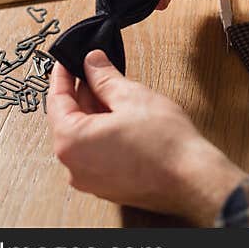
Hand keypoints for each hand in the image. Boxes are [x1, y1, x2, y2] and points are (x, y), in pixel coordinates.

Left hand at [47, 50, 247, 224]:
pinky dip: (104, 132)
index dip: (63, 75)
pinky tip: (122, 117)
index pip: (56, 101)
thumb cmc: (165, 144)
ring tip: (115, 91)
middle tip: (95, 70)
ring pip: (85, 136)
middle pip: (70, 120)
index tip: (67, 62)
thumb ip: (105, 77)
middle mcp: (74, 166)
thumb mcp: (131, 96)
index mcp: (71, 143)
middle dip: (83, 93)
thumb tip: (92, 63)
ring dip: (96, 112)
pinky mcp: (108, 186)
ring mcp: (90, 180)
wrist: (192, 177)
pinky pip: (97, 153)